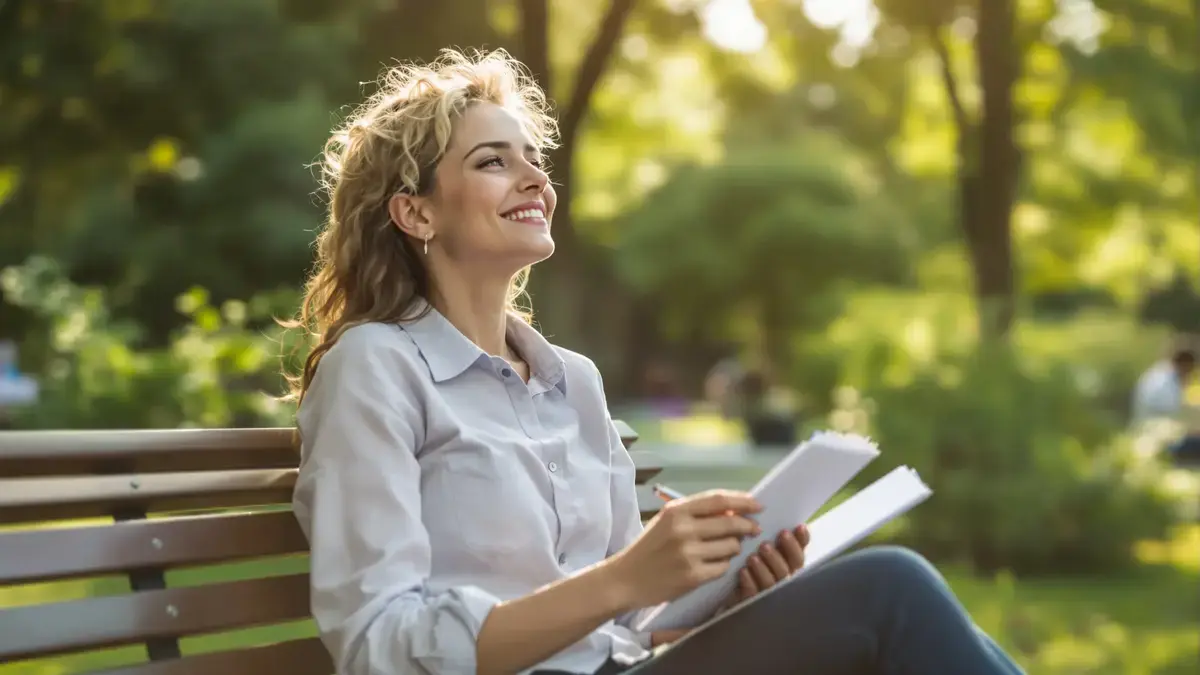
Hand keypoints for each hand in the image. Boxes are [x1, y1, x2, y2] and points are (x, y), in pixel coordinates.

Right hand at [608, 490, 762, 608]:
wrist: (626, 578)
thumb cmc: (649, 547)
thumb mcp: (667, 522)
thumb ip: (696, 514)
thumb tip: (735, 511)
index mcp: (676, 511)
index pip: (719, 500)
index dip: (743, 501)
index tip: (758, 505)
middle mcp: (683, 529)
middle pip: (731, 522)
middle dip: (748, 525)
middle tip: (754, 529)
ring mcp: (688, 554)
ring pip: (731, 546)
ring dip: (734, 547)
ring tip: (724, 550)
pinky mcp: (693, 576)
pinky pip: (723, 567)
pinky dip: (723, 565)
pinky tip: (712, 565)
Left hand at [725, 524, 808, 607]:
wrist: (727, 590)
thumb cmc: (744, 563)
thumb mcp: (754, 547)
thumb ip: (761, 533)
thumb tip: (754, 509)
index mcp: (786, 563)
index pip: (799, 552)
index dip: (801, 541)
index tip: (798, 526)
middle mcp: (783, 578)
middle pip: (789, 567)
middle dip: (781, 554)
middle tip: (768, 543)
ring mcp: (768, 592)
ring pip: (772, 582)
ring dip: (764, 568)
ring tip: (753, 557)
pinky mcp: (751, 602)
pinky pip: (753, 593)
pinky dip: (749, 581)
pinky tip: (743, 571)